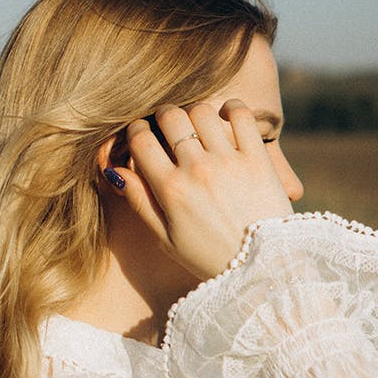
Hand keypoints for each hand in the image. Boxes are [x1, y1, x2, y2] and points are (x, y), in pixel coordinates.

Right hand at [109, 100, 293, 278]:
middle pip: (170, 117)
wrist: (263, 269)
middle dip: (163, 116)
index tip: (141, 135)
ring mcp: (229, 162)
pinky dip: (231, 108)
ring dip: (194, 114)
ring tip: (197, 126)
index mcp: (171, 191)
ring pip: (201, 111)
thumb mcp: (167, 240)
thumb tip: (115, 171)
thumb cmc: (210, 258)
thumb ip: (141, 202)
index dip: (135, 131)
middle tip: (168, 126)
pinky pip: (241, 115)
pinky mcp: (258, 159)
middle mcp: (197, 171)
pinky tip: (226, 117)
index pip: (141, 140)